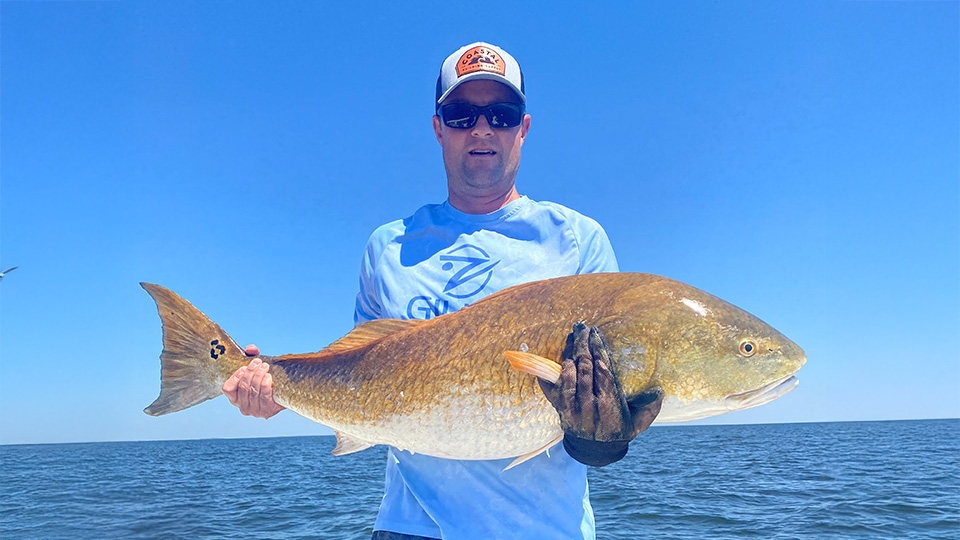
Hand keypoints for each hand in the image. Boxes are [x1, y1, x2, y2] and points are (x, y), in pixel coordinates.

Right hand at [222, 344, 285, 418]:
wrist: (283, 393)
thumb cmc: (264, 379)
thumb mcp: (255, 367)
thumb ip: (251, 355)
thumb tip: (251, 348)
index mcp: (235, 397)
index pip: (228, 389)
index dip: (235, 378)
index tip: (243, 367)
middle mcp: (243, 406)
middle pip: (243, 388)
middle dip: (251, 373)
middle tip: (258, 362)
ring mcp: (254, 411)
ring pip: (254, 391)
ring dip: (259, 376)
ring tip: (265, 366)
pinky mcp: (266, 411)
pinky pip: (264, 397)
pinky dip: (266, 385)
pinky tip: (268, 377)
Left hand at [539, 322, 662, 464]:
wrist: (594, 452)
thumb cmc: (619, 431)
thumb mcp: (639, 423)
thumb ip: (650, 408)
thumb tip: (658, 390)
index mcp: (610, 404)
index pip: (603, 370)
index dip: (598, 350)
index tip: (597, 334)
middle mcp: (590, 404)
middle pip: (584, 367)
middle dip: (583, 344)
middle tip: (582, 327)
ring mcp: (572, 407)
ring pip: (569, 373)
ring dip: (569, 352)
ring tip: (572, 336)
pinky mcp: (560, 409)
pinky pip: (554, 387)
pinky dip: (553, 371)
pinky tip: (557, 357)